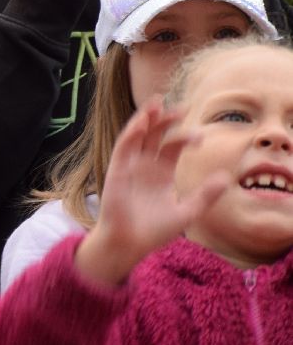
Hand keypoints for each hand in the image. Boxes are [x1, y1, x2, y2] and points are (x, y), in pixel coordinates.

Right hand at [75, 99, 229, 285]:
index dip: (185, 137)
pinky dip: (131, 132)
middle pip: (156, 136)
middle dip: (167, 120)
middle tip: (182, 107)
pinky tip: (142, 122)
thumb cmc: (154, 231)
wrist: (130, 243)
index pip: (172, 147)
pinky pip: (123, 146)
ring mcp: (130, 166)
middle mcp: (145, 166)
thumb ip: (206, 195)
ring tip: (157, 102)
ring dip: (146, 118)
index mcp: (161, 174)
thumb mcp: (188, 211)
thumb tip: (227, 177)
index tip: (201, 135)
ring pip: (138, 135)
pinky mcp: (117, 169)